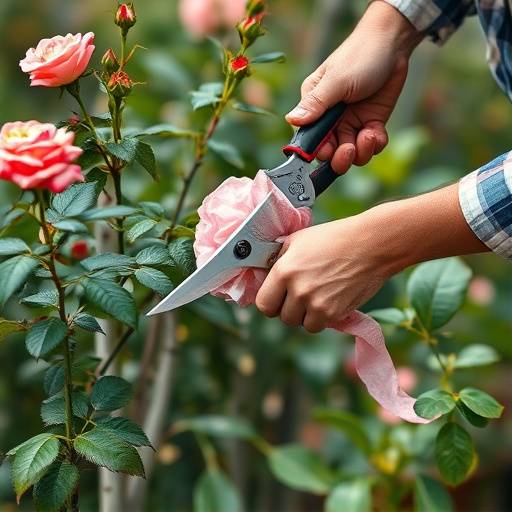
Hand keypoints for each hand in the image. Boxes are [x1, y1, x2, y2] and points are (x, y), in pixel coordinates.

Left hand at [255, 216, 389, 332]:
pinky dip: (322, 317)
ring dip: (305, 314)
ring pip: (300, 324)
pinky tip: (329, 299)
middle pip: (282, 317)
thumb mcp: (298, 240)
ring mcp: (317, 305)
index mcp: (284, 271)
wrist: (371, 244)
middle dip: (289, 308)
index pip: (263, 304)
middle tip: (300, 294)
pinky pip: (319, 325)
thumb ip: (278, 259)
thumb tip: (266, 273)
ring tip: (317, 295)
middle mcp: (298, 290)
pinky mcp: (335, 314)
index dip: (270, 301)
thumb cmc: (334, 237)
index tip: (277, 296)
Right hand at [286, 1, 421, 173]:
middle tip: (349, 150)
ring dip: (360, 152)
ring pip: (351, 153)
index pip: (309, 138)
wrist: (393, 44)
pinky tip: (377, 132)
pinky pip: (371, 145)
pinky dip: (375, 144)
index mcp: (314, 106)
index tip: (327, 151)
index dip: (317, 150)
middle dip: (340, 157)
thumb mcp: (336, 80)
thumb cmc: (360, 55)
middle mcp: (330, 118)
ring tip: (368, 136)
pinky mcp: (370, 123)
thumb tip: (291, 120)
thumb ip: (315, 104)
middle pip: (330, 152)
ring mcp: (351, 122)